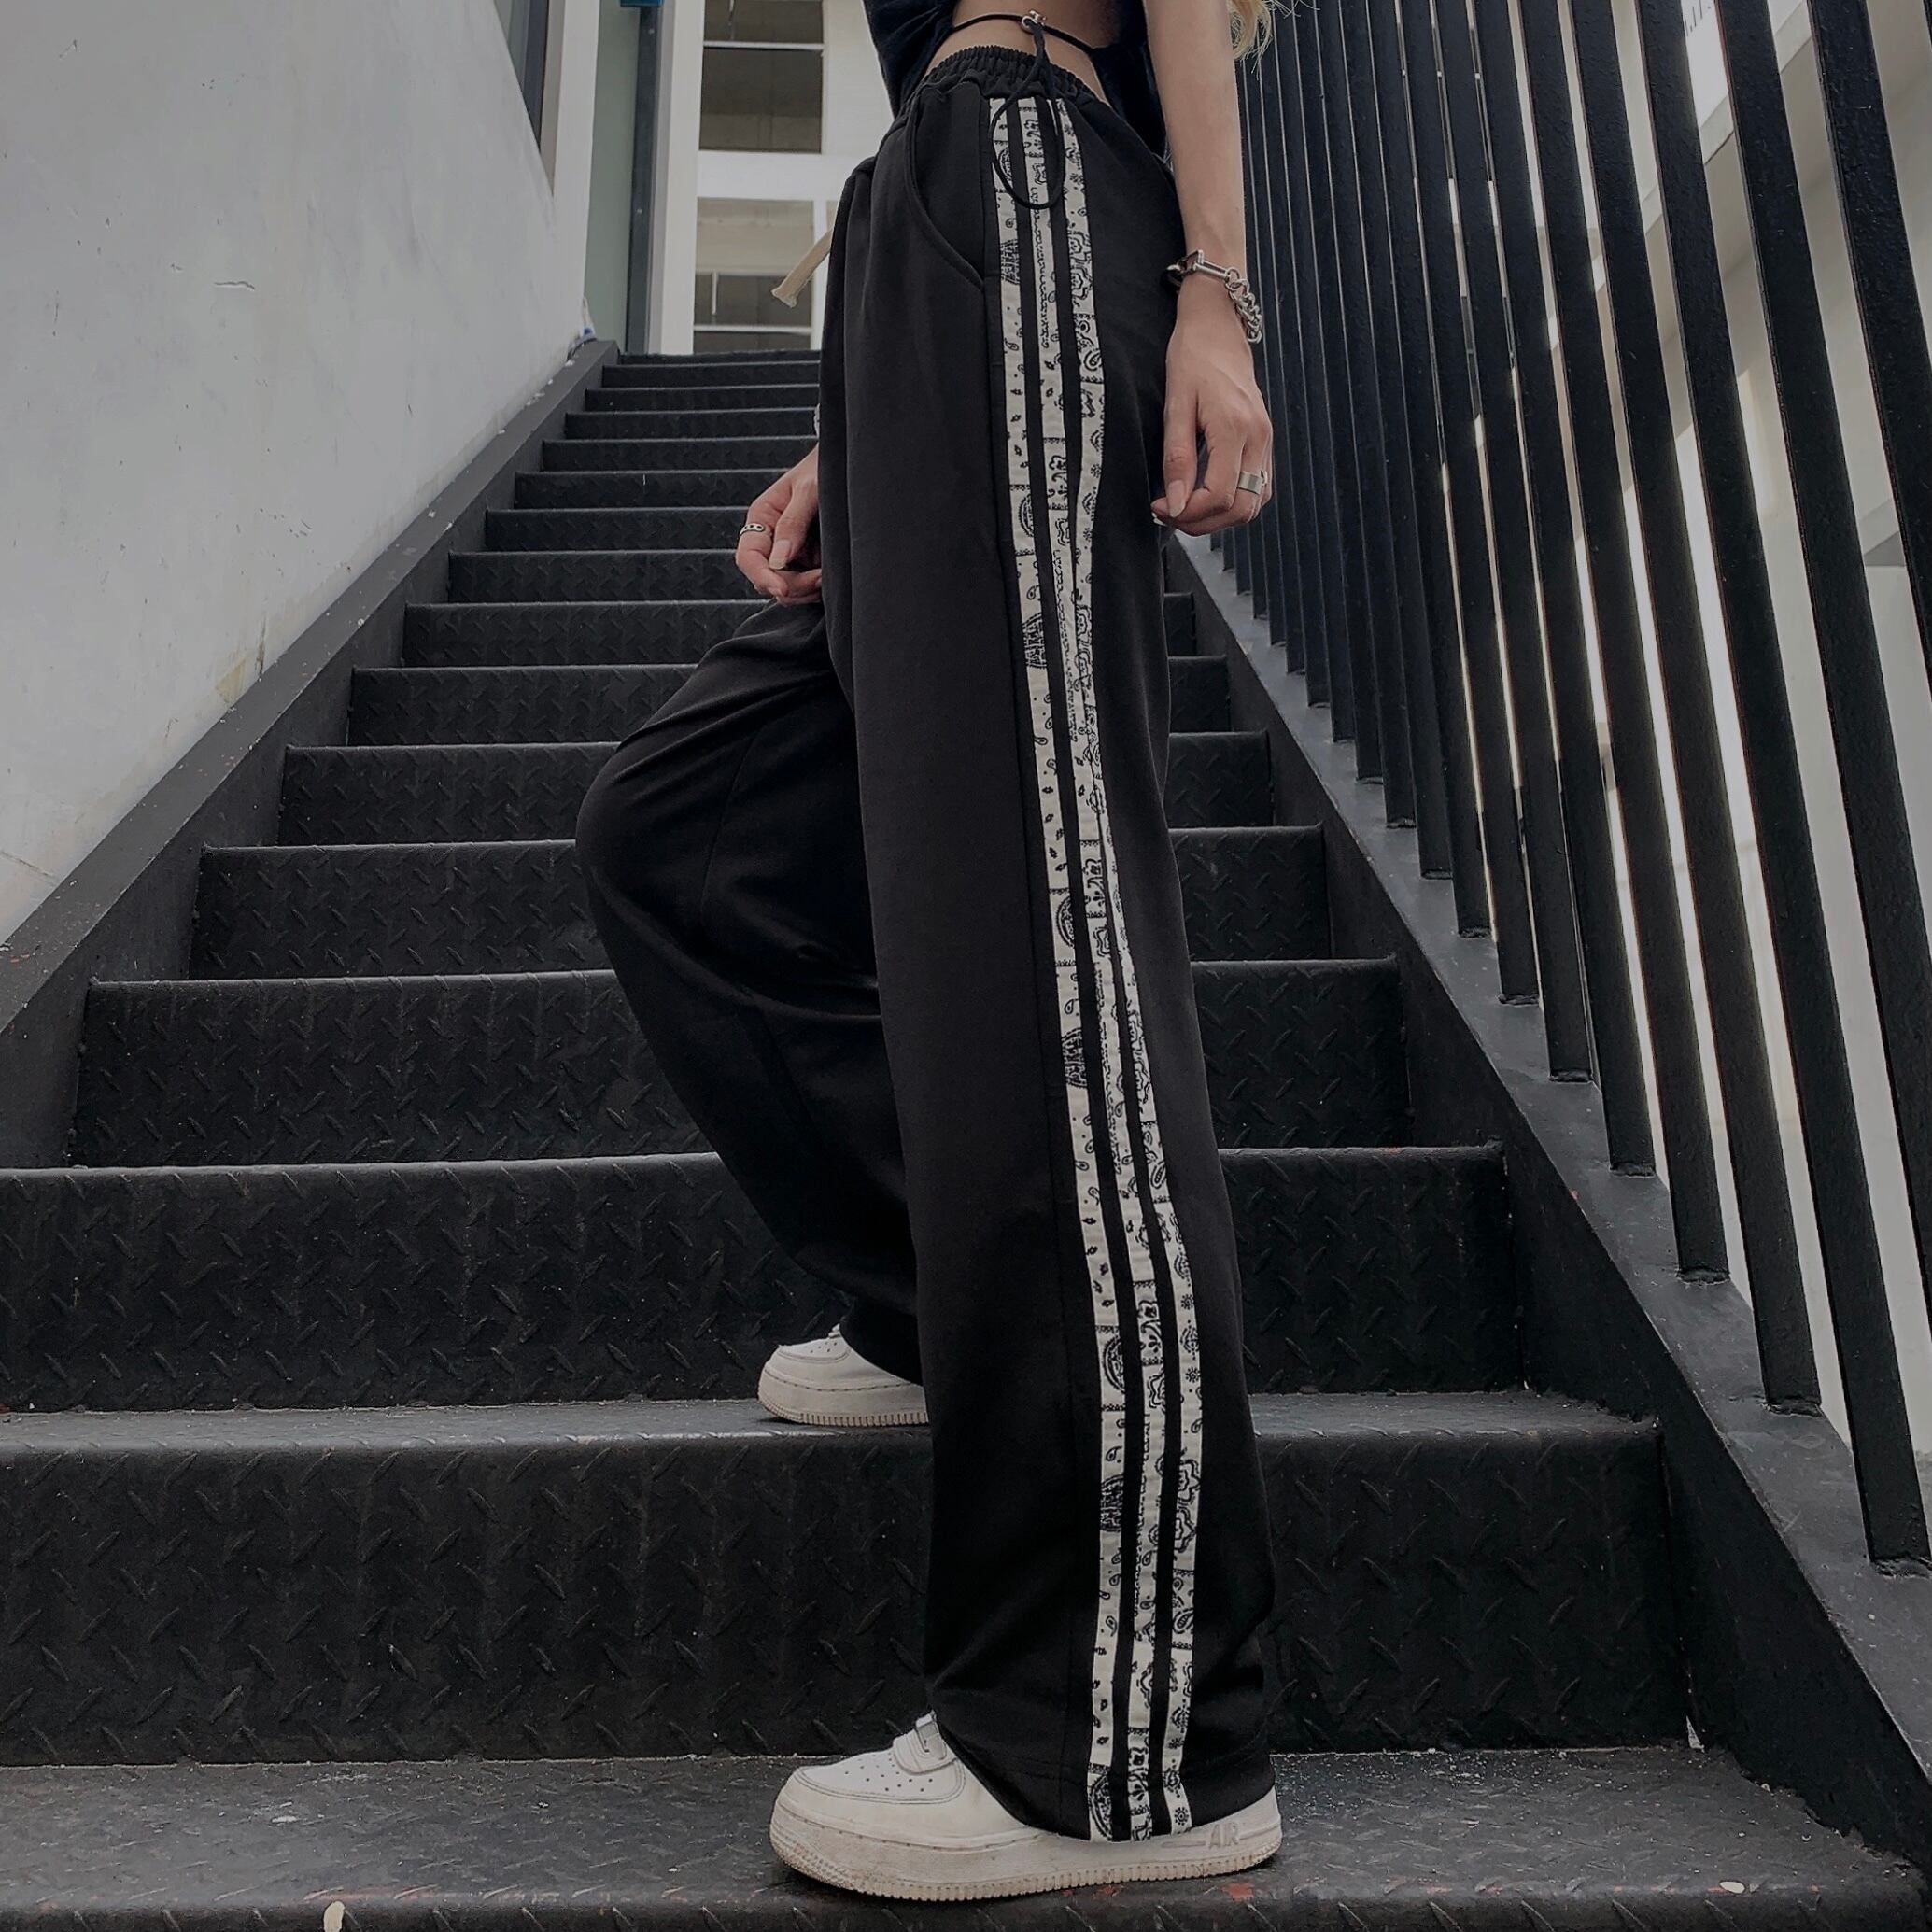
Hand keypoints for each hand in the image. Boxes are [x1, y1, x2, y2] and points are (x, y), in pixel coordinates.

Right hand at [736, 446, 822, 604]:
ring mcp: (790, 553)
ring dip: (805, 590)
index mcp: (762, 518)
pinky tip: (830, 575)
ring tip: (827, 574)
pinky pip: (805, 586)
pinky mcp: (808, 562)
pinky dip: (815, 588)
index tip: (782, 589)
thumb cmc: (822, 469)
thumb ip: (792, 523)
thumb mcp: (808, 490)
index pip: (748, 557)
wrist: (846, 465)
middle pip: (768, 580)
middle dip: (792, 586)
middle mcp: (771, 539)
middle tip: (820, 577)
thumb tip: (779, 560)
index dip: (762, 577)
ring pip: (786, 589)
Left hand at [1152, 277, 1272, 535]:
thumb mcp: (1175, 405)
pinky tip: (1206, 495)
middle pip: (1240, 508)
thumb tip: (1176, 504)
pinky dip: (1233, 503)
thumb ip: (1177, 458)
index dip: (1188, 513)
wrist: (1218, 329)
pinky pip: (1257, 489)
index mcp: (1235, 427)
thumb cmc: (1192, 359)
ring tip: (1185, 507)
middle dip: (1202, 523)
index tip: (1160, 507)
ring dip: (1219, 518)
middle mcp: (1258, 438)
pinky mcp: (1265, 442)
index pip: (1219, 495)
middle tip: (1170, 513)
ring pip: (1252, 505)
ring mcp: (1266, 441)